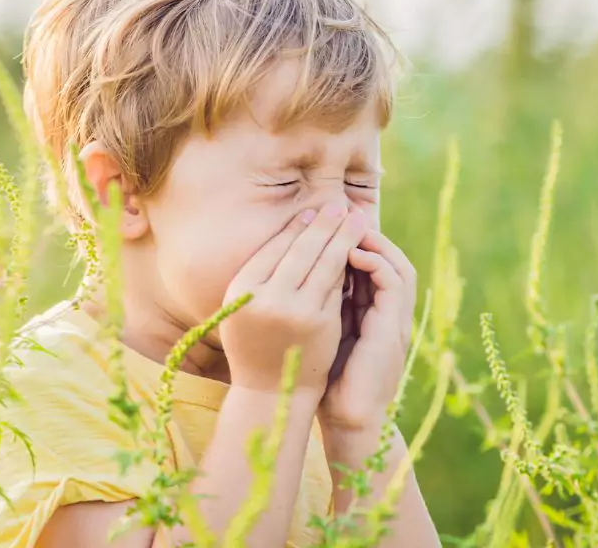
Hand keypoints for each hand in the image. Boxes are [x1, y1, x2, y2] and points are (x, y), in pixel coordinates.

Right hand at [220, 201, 369, 396]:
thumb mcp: (243, 307)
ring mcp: (296, 311)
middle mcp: (266, 298)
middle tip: (339, 205)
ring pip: (324, 264)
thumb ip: (261, 275)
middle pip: (301, 250)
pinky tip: (356, 250)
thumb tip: (295, 229)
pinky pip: (336, 285)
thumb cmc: (255, 343)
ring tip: (355, 219)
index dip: (296, 227)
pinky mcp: (321, 323)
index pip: (274, 248)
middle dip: (324, 224)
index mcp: (241, 289)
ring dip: (342, 237)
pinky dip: (347, 265)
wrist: (270, 392)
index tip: (311, 212)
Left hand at [319, 230, 416, 432]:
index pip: (371, 265)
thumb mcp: (321, 335)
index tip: (325, 225)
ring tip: (346, 228)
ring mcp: (396, 321)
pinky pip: (394, 283)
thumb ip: (318, 308)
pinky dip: (375, 263)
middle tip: (338, 214)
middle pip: (389, 258)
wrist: (347, 420)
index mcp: (373, 314)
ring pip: (397, 265)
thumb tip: (290, 278)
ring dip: (374, 243)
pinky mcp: (394, 329)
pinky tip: (350, 254)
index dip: (352, 242)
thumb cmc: (327, 382)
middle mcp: (388, 314)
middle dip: (365, 234)